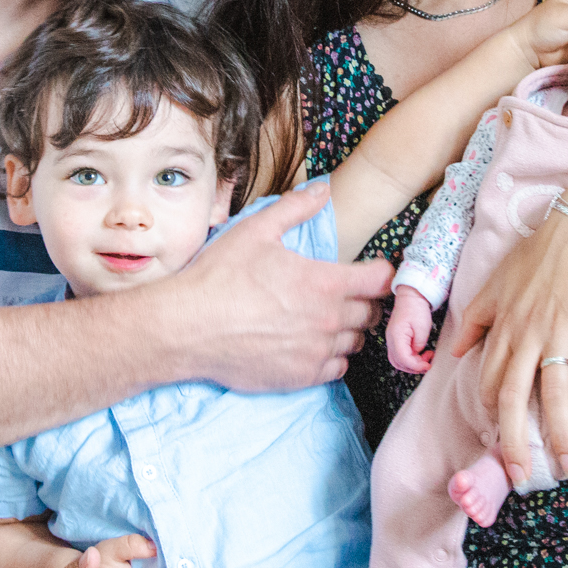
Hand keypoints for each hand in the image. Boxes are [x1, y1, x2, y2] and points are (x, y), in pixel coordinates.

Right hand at [160, 183, 391, 391]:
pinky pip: (337, 368)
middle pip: (371, 313)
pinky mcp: (302, 377)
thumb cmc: (219, 277)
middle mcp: (328, 320)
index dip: (381, 272)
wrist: (186, 328)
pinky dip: (332, 356)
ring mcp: (316, 352)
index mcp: (324, 283)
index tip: (372, 271)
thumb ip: (295, 208)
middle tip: (346, 293)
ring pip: (355, 342)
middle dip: (364, 300)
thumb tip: (323, 190)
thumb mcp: (256, 230)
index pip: (380, 280)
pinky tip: (313, 343)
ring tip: (327, 318)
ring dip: (348, 329)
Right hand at [386, 285, 436, 372]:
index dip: (416, 366)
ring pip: (398, 361)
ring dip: (412, 364)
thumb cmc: (416, 308)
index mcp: (396, 336)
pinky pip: (400, 354)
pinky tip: (420, 354)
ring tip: (425, 358)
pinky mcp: (396, 339)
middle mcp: (391, 340)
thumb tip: (417, 355)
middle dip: (413, 368)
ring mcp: (392, 340)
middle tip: (427, 364)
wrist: (411, 296)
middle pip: (398, 363)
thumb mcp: (422, 328)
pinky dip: (410, 359)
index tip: (427, 365)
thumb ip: (419, 345)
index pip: (403, 359)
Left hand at [444, 177, 567, 486]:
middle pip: (514, 398)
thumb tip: (454, 354)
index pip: (491, 383)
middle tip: (521, 476)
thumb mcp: (496, 283)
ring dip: (563, 434)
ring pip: (555, 393)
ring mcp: (562, 330)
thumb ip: (476, 320)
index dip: (493, 418)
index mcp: (505, 328)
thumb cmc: (541, 253)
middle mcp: (528, 334)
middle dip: (515, 442)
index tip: (499, 445)